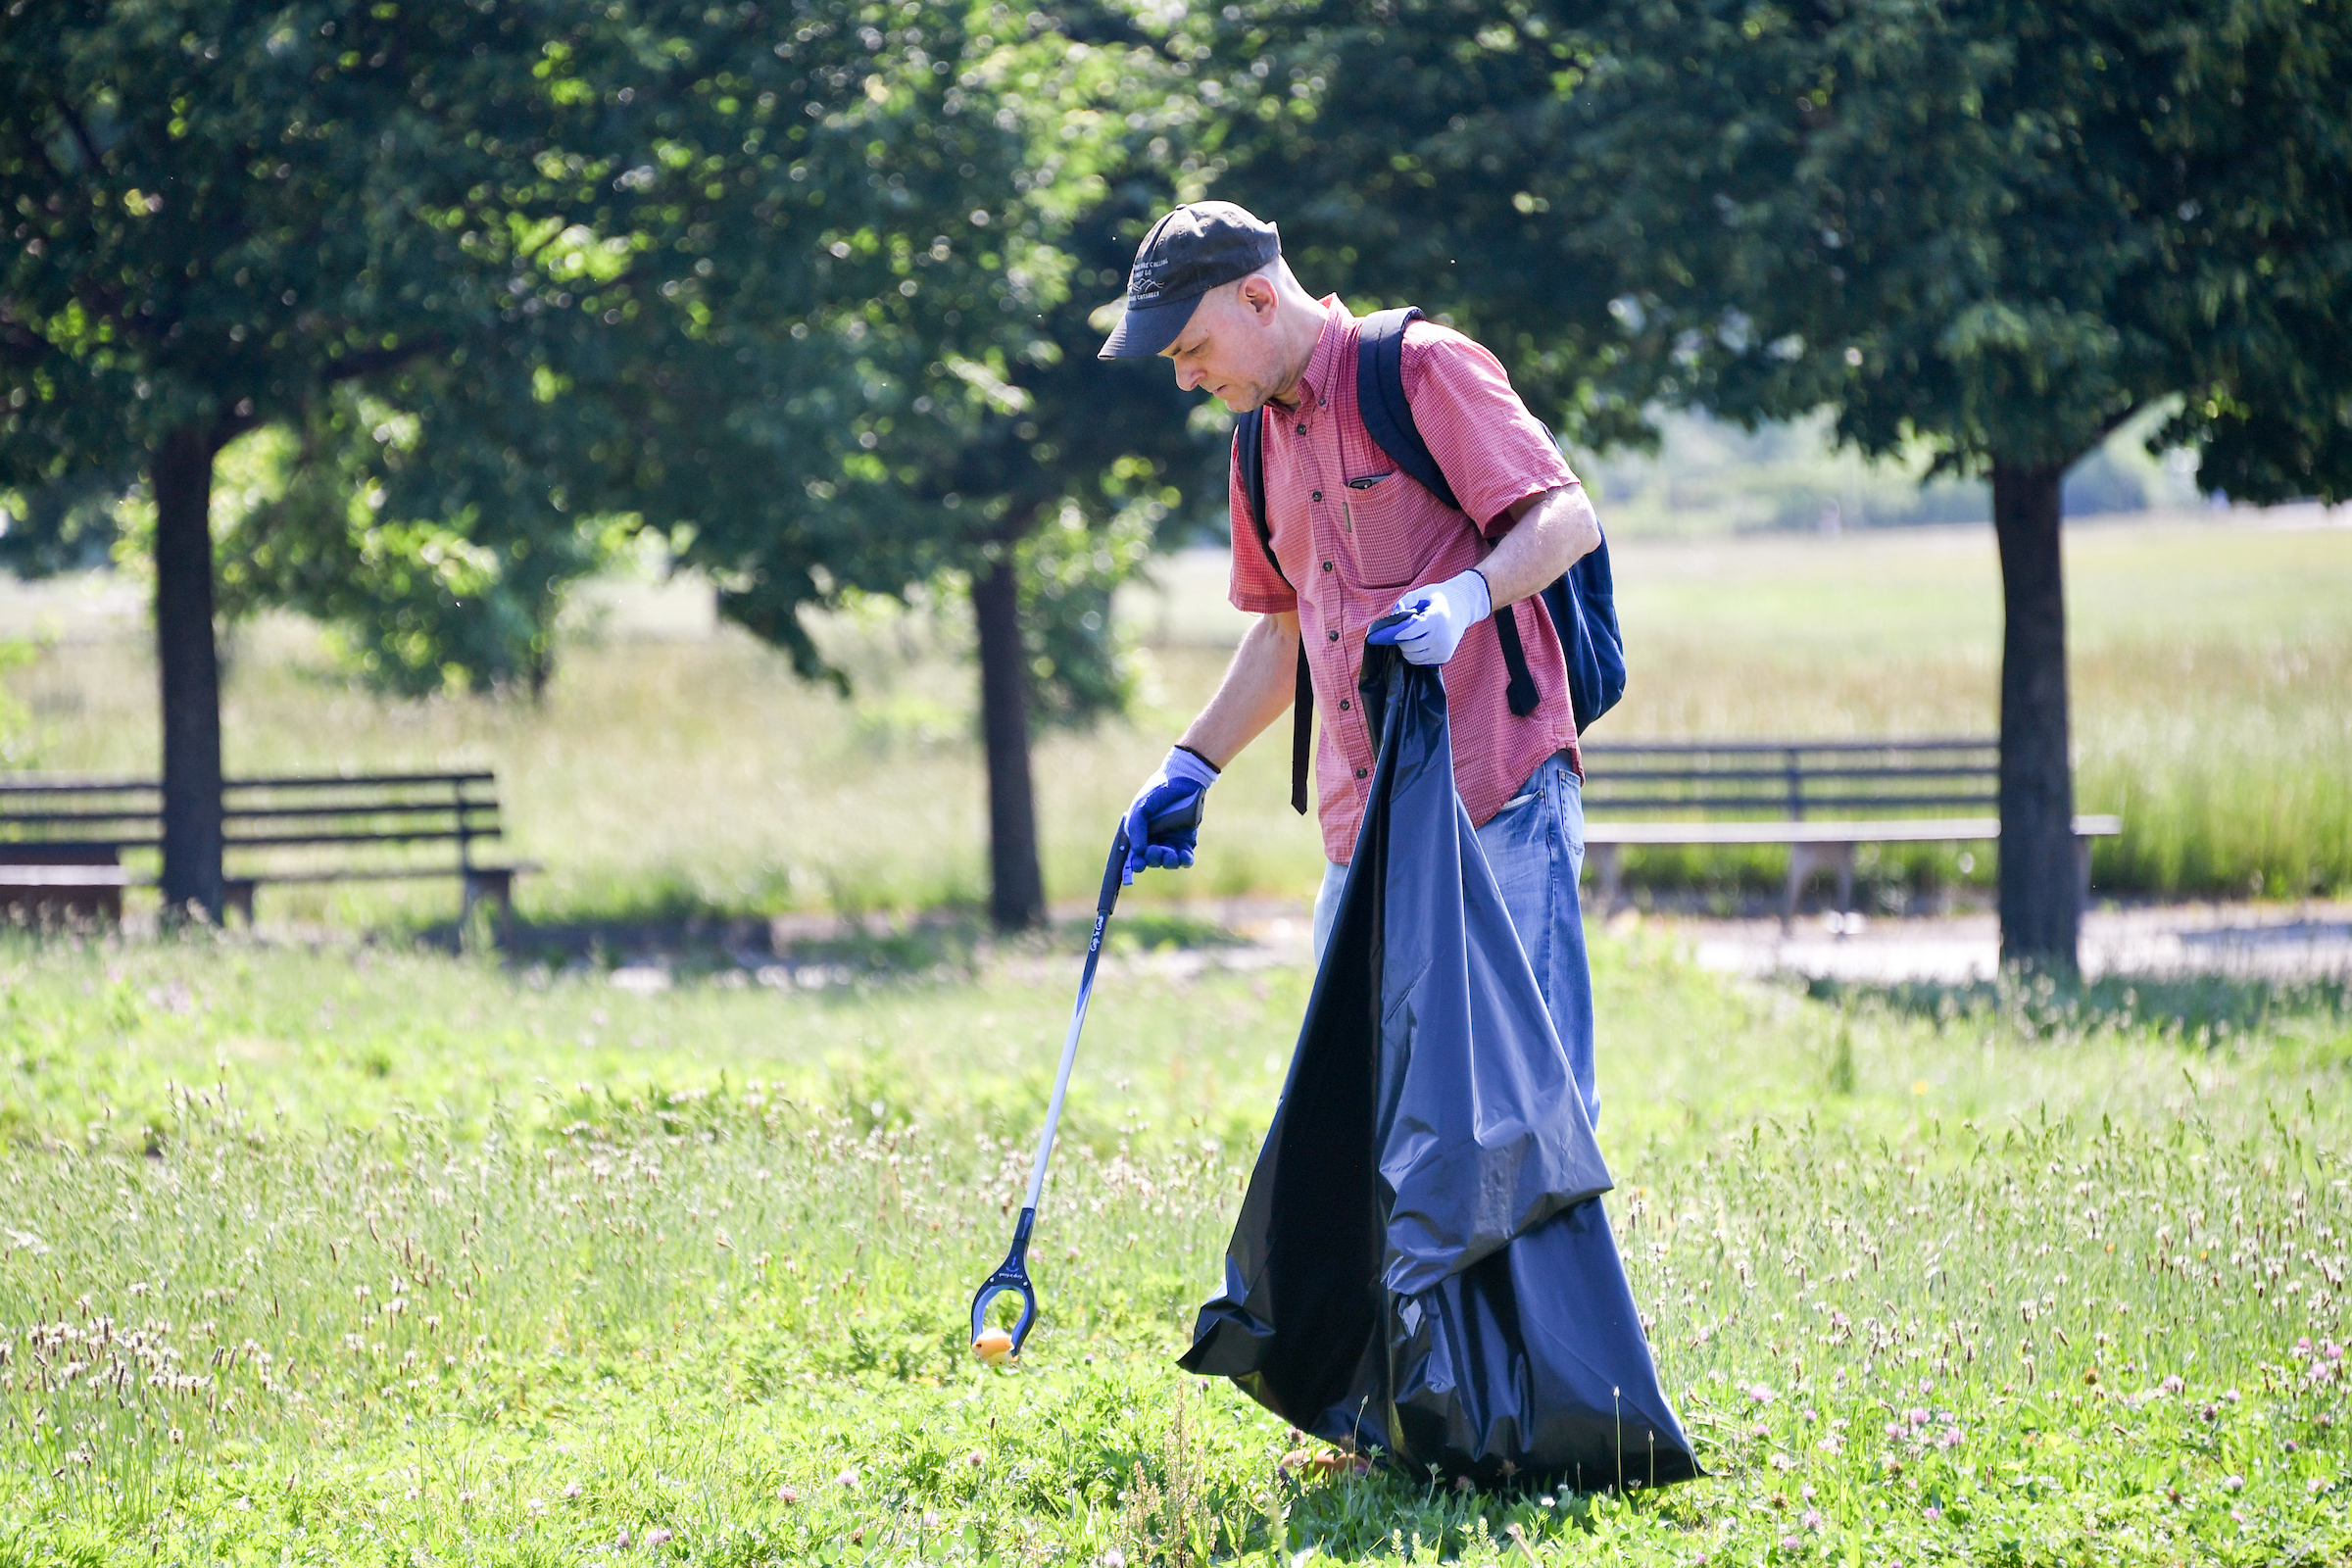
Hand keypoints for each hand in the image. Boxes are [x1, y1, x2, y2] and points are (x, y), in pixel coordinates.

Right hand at [1121, 745, 1217, 882]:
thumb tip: (1137, 852)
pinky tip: (1182, 857)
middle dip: (1152, 859)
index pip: (1136, 855)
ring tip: (1169, 855)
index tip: (1138, 865)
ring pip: (1168, 862)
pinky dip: (1184, 861)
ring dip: (1168, 862)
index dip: (1136, 863)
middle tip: (1155, 851)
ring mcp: (1172, 842)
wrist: (1183, 779)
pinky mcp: (1188, 840)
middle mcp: (1155, 841)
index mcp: (1140, 834)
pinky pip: (1186, 857)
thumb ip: (1135, 829)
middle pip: (1152, 860)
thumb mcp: (1141, 808)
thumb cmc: (1157, 792)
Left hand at [1366, 568, 1491, 665]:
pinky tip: (1421, 641)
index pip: (1408, 632)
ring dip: (1407, 648)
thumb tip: (1391, 621)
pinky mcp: (1444, 658)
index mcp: (1436, 619)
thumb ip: (1403, 604)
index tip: (1379, 635)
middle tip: (1403, 630)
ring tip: (1413, 635)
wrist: (1463, 606)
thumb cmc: (1438, 598)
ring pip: (1412, 657)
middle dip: (1400, 640)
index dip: (1392, 634)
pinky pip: (1420, 661)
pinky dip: (1416, 653)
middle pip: (1408, 647)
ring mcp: (1444, 650)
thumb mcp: (1420, 593)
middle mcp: (1441, 637)